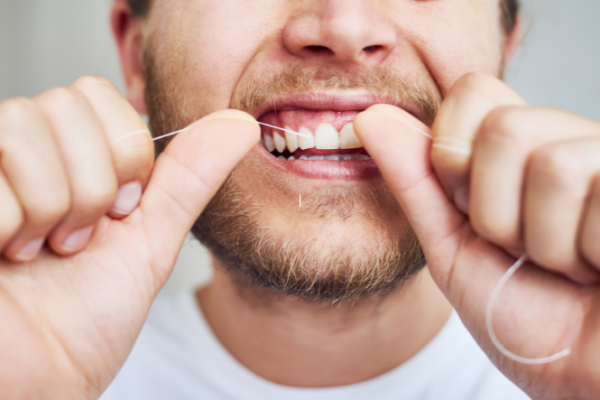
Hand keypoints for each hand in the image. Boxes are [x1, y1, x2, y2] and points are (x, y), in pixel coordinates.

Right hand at [0, 77, 258, 398]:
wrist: (43, 378)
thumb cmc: (88, 318)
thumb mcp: (151, 239)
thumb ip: (189, 178)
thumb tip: (241, 125)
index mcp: (67, 158)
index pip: (93, 93)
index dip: (121, 153)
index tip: (120, 211)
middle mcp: (18, 156)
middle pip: (61, 106)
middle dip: (91, 187)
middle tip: (78, 239)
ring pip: (20, 129)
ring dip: (50, 208)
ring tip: (41, 250)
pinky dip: (7, 227)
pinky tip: (3, 254)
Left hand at [355, 73, 599, 398]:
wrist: (583, 377)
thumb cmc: (525, 317)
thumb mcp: (453, 247)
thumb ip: (416, 182)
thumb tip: (368, 118)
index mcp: (520, 152)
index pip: (473, 91)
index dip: (453, 152)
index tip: (468, 207)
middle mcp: (570, 142)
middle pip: (504, 128)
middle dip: (495, 213)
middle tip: (525, 250)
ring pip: (551, 164)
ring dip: (545, 242)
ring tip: (570, 265)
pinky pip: (599, 191)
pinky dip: (589, 251)